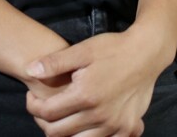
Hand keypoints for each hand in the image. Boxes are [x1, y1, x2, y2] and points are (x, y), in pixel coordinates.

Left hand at [23, 29, 165, 136]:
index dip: (33, 107)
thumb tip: (30, 70)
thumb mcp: (83, 49)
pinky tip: (84, 125)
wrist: (146, 53)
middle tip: (43, 108)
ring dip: (64, 134)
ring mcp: (114, 125)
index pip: (47, 113)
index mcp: (85, 95)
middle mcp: (98, 115)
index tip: (31, 97)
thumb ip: (55, 62)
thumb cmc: (113, 48)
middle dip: (44, 122)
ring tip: (61, 118)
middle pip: (58, 133)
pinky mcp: (126, 129)